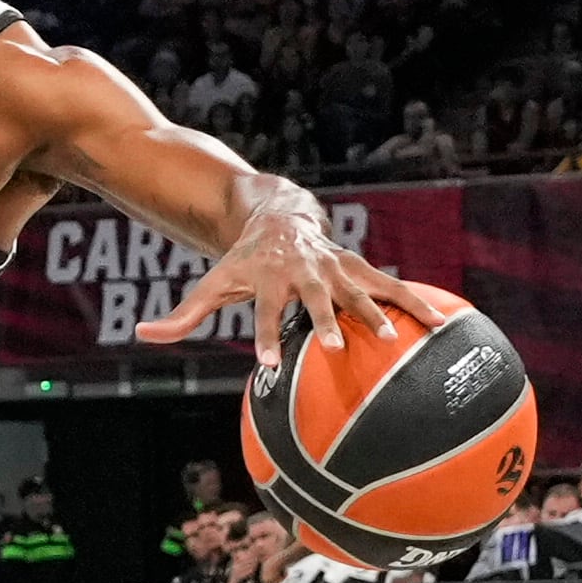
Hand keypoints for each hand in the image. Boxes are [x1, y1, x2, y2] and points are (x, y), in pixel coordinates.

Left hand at [136, 194, 448, 369]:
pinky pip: (389, 284)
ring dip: (374, 312)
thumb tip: (141, 336)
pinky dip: (413, 300)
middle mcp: (304, 271)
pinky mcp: (358, 265)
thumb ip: (183, 316)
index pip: (264, 312)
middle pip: (315, 298)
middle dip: (324, 320)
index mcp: (268, 279)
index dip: (265, 338)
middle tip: (333, 346)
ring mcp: (335, 266)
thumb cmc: (242, 261)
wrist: (279, 216)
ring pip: (357, 288)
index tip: (269, 366)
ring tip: (392, 339)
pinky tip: (440, 322)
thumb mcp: (211, 283)